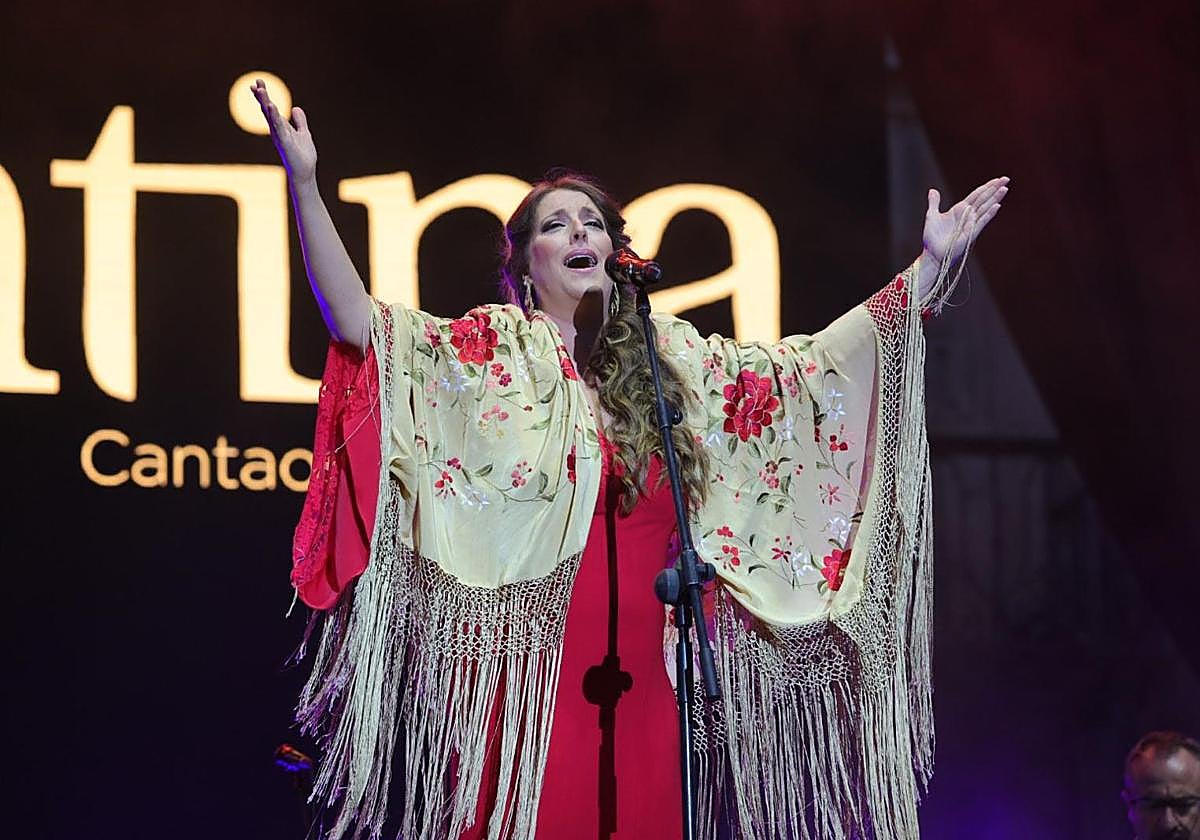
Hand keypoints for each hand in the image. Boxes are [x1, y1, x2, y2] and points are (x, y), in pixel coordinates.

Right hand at [251, 78, 316, 184]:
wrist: (304, 173)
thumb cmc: (302, 156)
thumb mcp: (303, 133)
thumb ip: (300, 121)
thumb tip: (295, 108)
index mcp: (281, 127)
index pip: (271, 108)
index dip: (265, 96)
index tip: (259, 83)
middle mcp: (277, 130)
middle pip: (267, 110)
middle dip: (262, 97)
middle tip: (256, 83)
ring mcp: (280, 136)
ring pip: (270, 116)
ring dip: (265, 103)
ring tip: (261, 90)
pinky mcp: (284, 142)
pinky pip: (279, 127)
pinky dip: (275, 116)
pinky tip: (271, 106)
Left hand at [918, 176, 1008, 299]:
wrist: (932, 254)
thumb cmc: (932, 238)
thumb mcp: (931, 216)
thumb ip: (934, 203)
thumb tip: (933, 190)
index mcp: (960, 210)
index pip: (976, 195)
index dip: (987, 187)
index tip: (998, 179)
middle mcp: (968, 215)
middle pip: (984, 199)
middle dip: (994, 189)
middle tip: (1006, 179)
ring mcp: (971, 224)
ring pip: (985, 208)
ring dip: (995, 198)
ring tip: (1005, 189)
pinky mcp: (970, 233)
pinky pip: (981, 222)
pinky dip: (988, 214)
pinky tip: (996, 206)